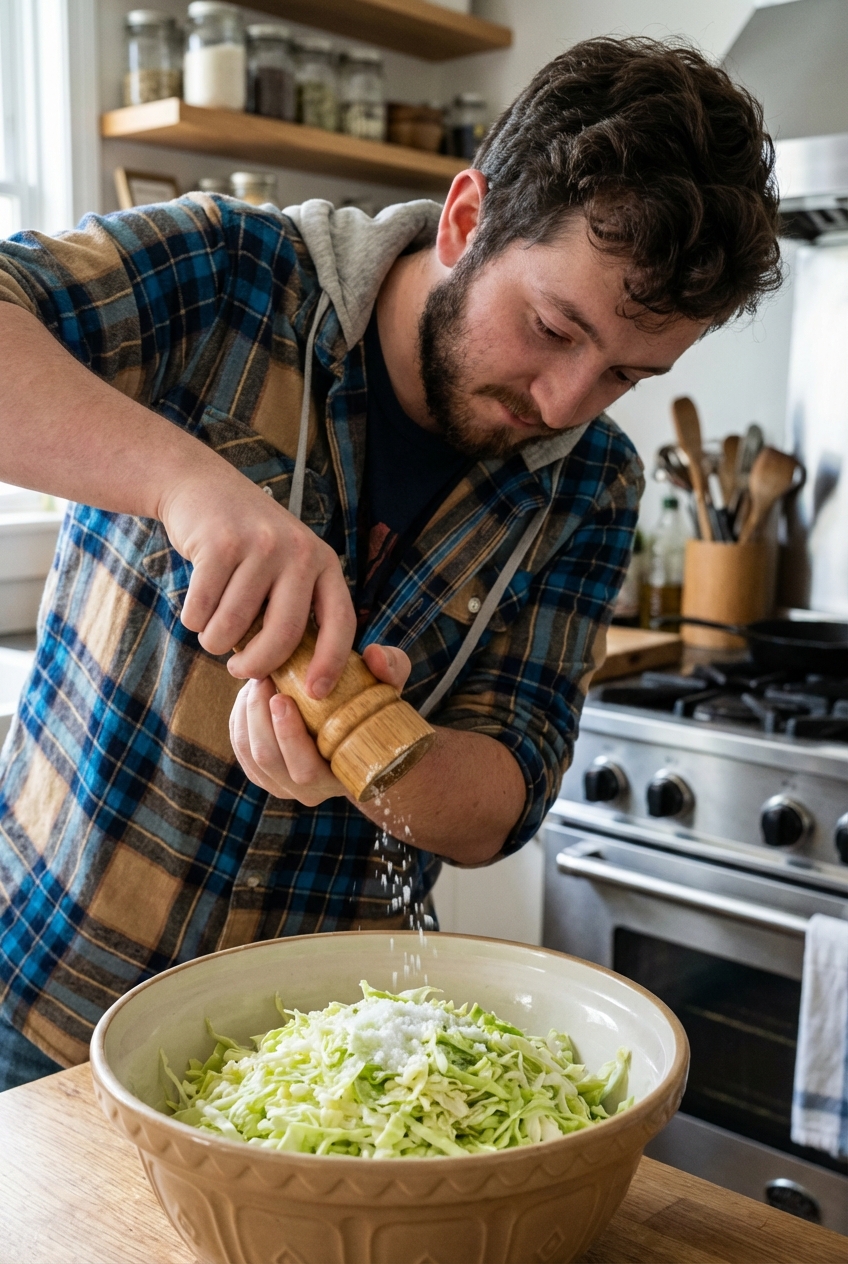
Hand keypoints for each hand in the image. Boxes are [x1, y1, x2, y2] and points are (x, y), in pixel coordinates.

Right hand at [158, 459, 354, 692]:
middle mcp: (298, 552)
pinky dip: (193, 621)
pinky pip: (202, 609)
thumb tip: (293, 678)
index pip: (340, 622)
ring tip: (212, 631)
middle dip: (256, 665)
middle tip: (239, 670)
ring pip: (234, 626)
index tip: (315, 694)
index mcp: (322, 562)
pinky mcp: (220, 544)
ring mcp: (260, 545)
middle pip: (284, 635)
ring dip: (215, 641)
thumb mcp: (285, 565)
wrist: (201, 487)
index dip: (331, 663)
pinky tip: (196, 608)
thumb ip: (293, 608)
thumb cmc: (245, 545)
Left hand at [229, 644, 411, 803]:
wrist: (359, 729)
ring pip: (249, 752)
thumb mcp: (391, 685)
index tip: (282, 697)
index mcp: (339, 778)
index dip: (288, 736)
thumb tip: (375, 655)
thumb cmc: (376, 707)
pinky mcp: (261, 773)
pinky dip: (240, 716)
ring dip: (247, 712)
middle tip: (263, 678)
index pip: (305, 770)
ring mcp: (281, 785)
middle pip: (269, 760)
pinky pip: (240, 746)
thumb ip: (392, 667)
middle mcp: (308, 790)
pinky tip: (251, 692)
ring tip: (259, 679)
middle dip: (259, 716)